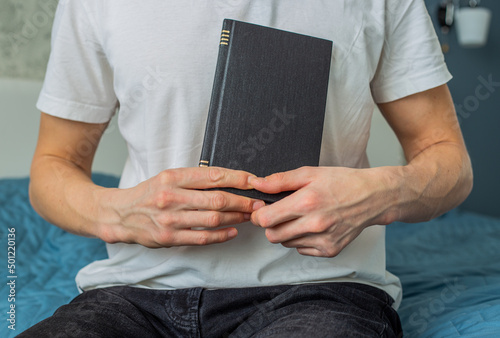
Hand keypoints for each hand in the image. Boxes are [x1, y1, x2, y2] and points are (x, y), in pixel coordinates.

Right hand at [98, 167, 263, 247]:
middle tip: (258, 203)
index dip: (238, 178)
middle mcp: (172, 197)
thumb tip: (227, 180)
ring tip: (249, 216)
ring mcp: (170, 219)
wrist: (120, 214)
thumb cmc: (148, 194)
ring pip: (213, 218)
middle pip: (217, 199)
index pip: (213, 176)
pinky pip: (202, 237)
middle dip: (243, 201)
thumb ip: (194, 179)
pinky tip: (232, 231)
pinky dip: (221, 235)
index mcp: (173, 177)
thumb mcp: (168, 178)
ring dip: (236, 217)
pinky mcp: (169, 238)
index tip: (254, 181)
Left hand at [249, 166, 399, 256]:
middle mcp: (315, 224)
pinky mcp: (330, 250)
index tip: (262, 209)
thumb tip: (256, 183)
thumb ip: (280, 180)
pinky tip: (313, 226)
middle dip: (270, 225)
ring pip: (286, 243)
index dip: (259, 214)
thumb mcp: (310, 173)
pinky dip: (302, 240)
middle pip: (272, 236)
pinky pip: (302, 249)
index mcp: (307, 202)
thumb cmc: (342, 182)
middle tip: (280, 214)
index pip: (266, 220)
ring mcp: (323, 240)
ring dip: (287, 232)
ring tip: (301, 217)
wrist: (372, 197)